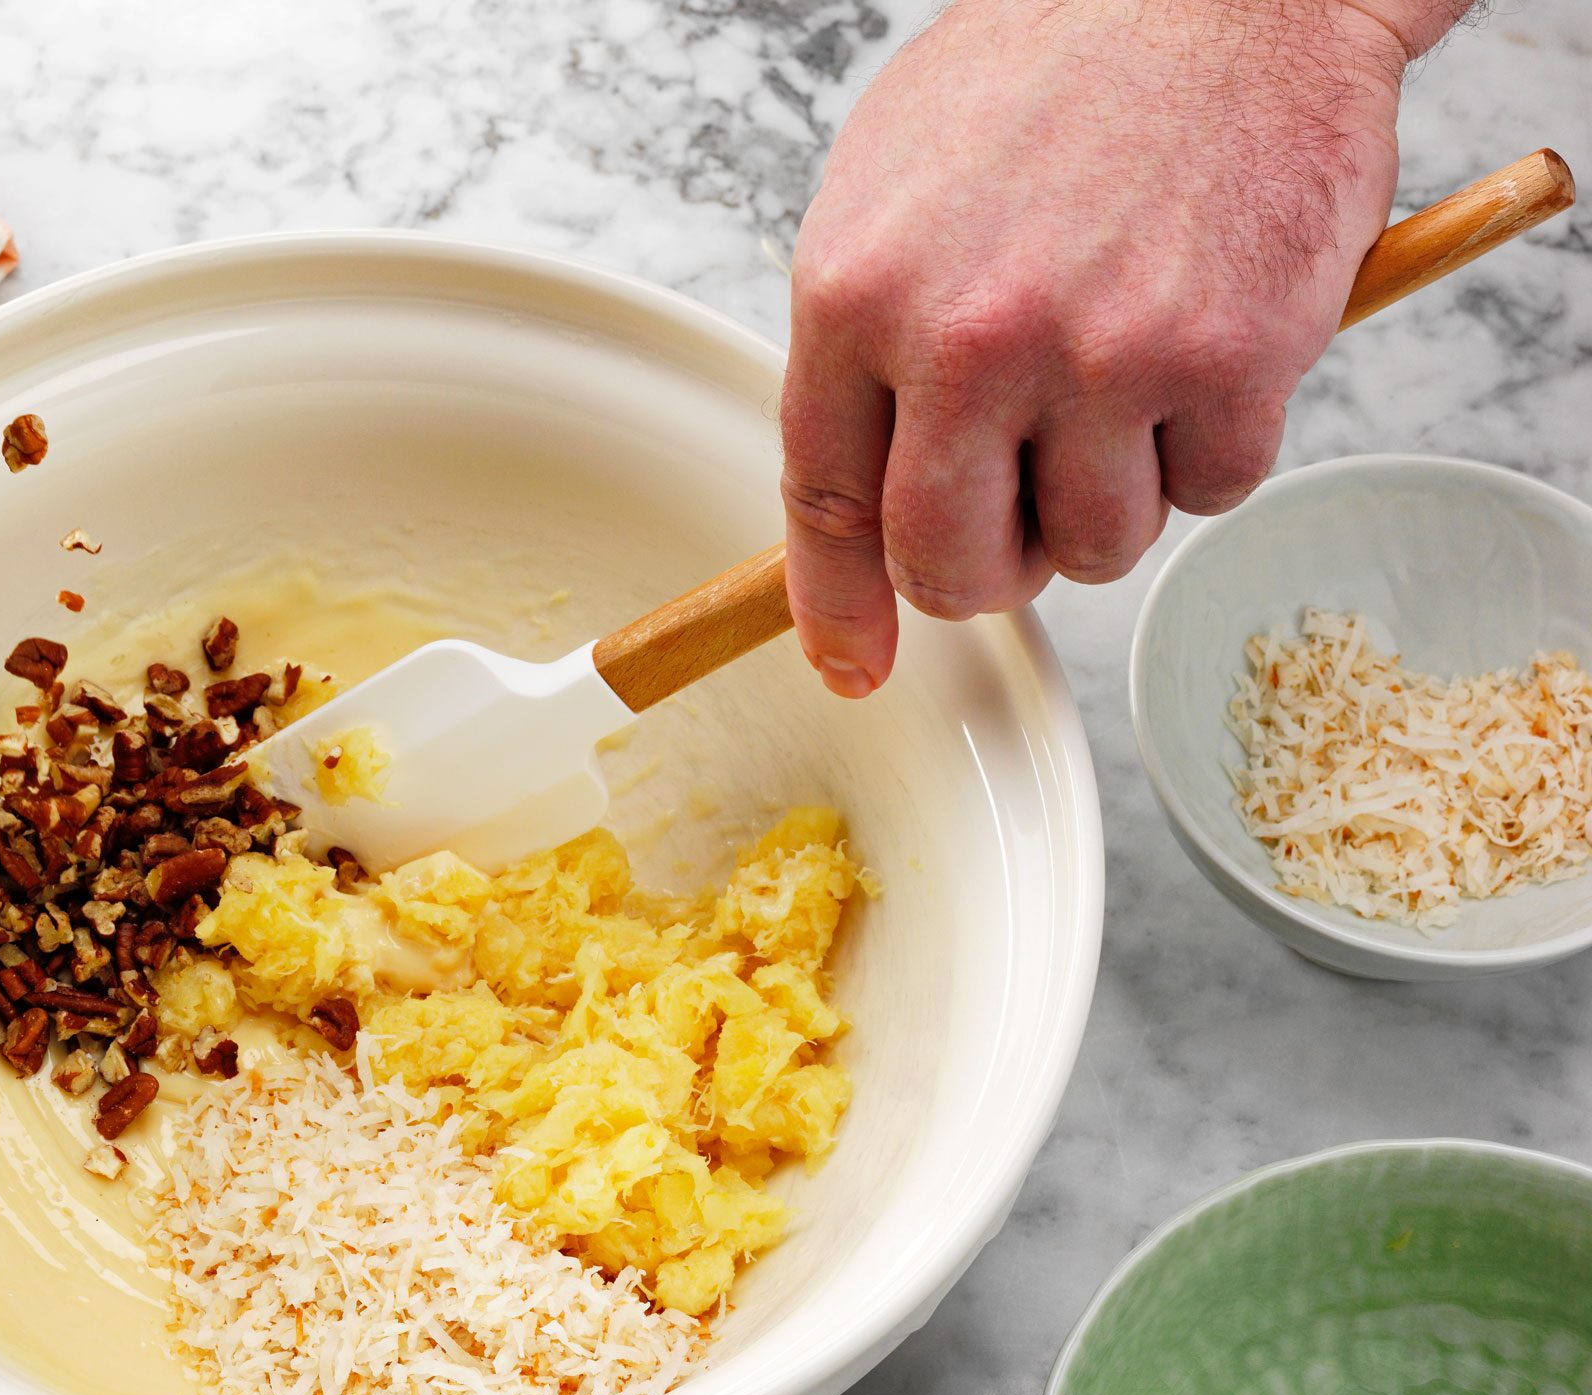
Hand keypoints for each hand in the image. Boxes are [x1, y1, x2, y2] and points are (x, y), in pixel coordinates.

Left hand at [778, 0, 1452, 696]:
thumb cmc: (1055, 67)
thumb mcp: (893, 182)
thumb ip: (866, 341)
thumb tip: (860, 494)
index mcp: (858, 293)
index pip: (825, 503)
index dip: (838, 605)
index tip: (851, 664)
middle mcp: (969, 340)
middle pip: (952, 567)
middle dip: (985, 571)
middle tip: (1019, 516)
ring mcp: (1102, 358)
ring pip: (1094, 547)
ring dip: (1110, 499)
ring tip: (1123, 379)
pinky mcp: (1231, 363)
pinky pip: (1210, 494)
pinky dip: (1212, 448)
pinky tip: (1204, 344)